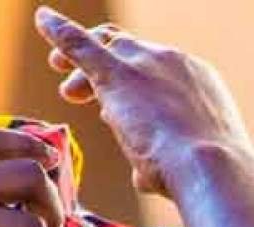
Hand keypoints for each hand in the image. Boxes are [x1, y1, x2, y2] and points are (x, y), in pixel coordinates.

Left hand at [33, 8, 253, 196]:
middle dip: (104, 69)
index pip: (158, 72)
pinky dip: (59, 32)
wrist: (211, 169)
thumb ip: (158, 163)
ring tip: (65, 88)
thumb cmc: (206, 178)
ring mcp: (145, 64)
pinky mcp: (114, 73)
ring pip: (104, 48)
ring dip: (81, 64)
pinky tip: (42, 20)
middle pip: (130, 52)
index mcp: (198, 80)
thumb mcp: (187, 165)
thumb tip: (142, 176)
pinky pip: (80, 43)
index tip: (113, 107)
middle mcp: (174, 62)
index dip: (134, 84)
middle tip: (78, 94)